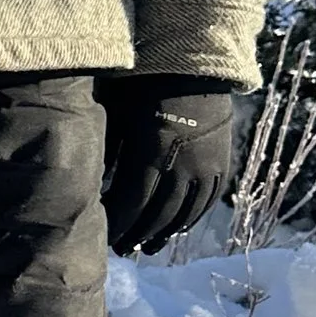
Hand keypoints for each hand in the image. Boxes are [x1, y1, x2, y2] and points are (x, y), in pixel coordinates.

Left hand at [101, 77, 235, 252]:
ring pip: (185, 213)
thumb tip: (93, 190)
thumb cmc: (145, 85)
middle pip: (158, 214)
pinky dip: (190, 219)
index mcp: (154, 152)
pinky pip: (207, 201)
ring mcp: (207, 166)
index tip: (104, 236)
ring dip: (164, 234)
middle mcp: (184, 165)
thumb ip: (109, 154)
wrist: (195, 66)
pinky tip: (176, 228)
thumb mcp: (120, 115)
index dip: (118, 223)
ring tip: (147, 248)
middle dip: (137, 235)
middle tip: (121, 250)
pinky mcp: (222, 163)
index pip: (133, 202)